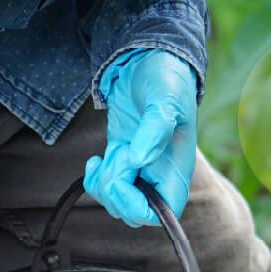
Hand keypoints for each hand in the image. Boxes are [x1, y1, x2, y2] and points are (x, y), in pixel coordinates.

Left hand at [84, 48, 197, 226]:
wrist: (148, 58)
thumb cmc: (166, 77)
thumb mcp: (164, 99)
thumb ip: (154, 130)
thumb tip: (139, 161)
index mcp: (176, 169)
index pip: (161, 212)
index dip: (136, 206)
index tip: (120, 180)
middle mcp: (160, 175)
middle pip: (134, 212)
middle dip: (115, 192)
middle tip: (114, 159)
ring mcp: (140, 169)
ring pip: (116, 202)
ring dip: (103, 184)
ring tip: (107, 155)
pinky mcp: (121, 160)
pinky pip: (105, 186)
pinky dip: (94, 180)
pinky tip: (95, 161)